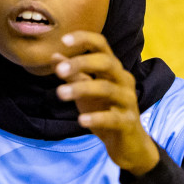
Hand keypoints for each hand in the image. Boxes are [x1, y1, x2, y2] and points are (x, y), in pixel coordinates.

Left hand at [52, 31, 159, 176]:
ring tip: (60, 94)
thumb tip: (54, 56)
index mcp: (113, 69)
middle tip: (58, 70)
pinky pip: (113, 118)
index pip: (102, 46)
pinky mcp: (128, 122)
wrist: (128, 144)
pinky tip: (81, 120)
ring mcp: (128, 101)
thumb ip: (73, 74)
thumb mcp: (86, 91)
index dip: (84, 39)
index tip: (63, 40)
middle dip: (81, 63)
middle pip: (106, 62)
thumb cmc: (105, 110)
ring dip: (82, 89)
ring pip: (107, 88)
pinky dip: (96, 118)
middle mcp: (123, 80)